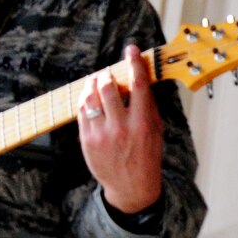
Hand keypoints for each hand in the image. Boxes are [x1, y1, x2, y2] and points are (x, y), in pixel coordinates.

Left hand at [78, 43, 164, 215]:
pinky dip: (85, 100)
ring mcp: (102, 135)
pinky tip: (90, 99)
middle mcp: (122, 128)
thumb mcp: (155, 131)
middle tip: (108, 73)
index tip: (131, 49)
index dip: (134, 63)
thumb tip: (140, 78)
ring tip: (97, 82)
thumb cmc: (146, 157)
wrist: (132, 188)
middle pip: (108, 86)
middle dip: (107, 74)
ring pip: (91, 96)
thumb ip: (147, 106)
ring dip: (93, 84)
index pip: (138, 85)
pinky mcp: (87, 140)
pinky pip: (82, 111)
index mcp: (143, 124)